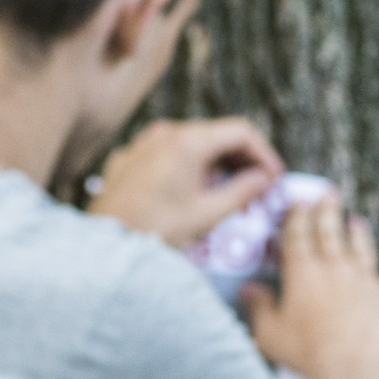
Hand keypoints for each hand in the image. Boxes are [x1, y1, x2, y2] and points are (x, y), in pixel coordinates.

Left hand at [87, 118, 283, 246]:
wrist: (105, 247)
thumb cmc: (154, 230)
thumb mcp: (208, 214)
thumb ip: (242, 191)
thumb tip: (263, 180)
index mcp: (188, 141)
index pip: (241, 131)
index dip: (264, 153)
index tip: (273, 178)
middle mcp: (165, 133)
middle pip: (216, 135)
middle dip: (241, 161)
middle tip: (257, 189)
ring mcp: (144, 144)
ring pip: (192, 144)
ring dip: (216, 165)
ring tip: (229, 194)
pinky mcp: (129, 159)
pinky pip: (168, 154)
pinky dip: (189, 167)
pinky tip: (194, 193)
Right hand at [240, 194, 378, 378]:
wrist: (350, 368)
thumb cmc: (304, 353)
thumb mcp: (269, 332)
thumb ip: (259, 307)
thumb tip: (248, 289)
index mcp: (304, 272)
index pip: (298, 234)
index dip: (297, 216)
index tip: (298, 203)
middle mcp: (336, 268)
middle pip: (331, 231)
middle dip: (327, 210)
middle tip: (328, 194)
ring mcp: (367, 280)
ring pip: (362, 248)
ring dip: (359, 234)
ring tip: (357, 222)